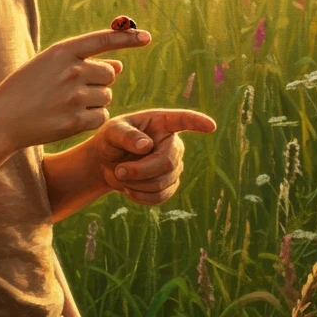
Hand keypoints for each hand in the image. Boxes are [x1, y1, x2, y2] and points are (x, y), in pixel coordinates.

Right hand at [0, 25, 152, 152]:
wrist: (3, 118)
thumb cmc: (27, 88)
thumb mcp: (50, 67)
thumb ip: (83, 62)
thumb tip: (120, 65)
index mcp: (63, 51)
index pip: (103, 39)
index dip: (128, 38)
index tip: (147, 37)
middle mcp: (71, 70)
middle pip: (110, 74)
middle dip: (100, 82)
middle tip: (75, 90)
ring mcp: (74, 96)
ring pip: (106, 96)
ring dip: (95, 101)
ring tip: (67, 104)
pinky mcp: (75, 121)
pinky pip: (101, 117)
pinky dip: (91, 119)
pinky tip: (69, 118)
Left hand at [89, 106, 216, 204]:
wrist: (106, 163)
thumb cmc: (111, 140)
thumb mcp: (112, 131)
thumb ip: (126, 135)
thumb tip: (147, 145)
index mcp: (162, 123)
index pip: (182, 120)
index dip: (197, 123)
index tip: (210, 126)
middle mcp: (173, 144)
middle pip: (167, 163)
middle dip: (140, 171)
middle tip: (119, 170)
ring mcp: (174, 165)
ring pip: (162, 182)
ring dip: (136, 184)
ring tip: (121, 174)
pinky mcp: (170, 185)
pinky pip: (160, 196)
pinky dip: (140, 196)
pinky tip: (129, 189)